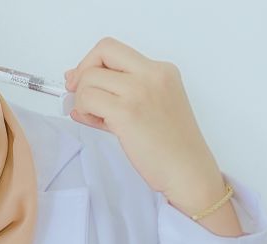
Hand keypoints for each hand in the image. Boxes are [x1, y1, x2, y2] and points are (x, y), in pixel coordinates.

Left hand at [65, 37, 224, 201]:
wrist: (188, 171)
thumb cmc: (172, 147)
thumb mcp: (151, 108)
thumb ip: (119, 92)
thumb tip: (78, 83)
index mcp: (162, 71)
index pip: (113, 49)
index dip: (91, 62)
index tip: (84, 81)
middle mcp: (152, 74)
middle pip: (101, 52)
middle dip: (82, 75)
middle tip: (82, 98)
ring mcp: (140, 91)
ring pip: (89, 78)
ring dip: (83, 99)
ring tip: (97, 118)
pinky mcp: (127, 112)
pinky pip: (87, 99)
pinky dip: (83, 111)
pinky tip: (96, 123)